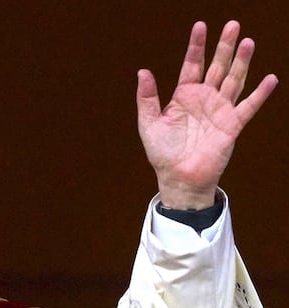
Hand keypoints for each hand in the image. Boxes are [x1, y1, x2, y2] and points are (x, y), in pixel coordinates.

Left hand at [136, 21, 276, 208]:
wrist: (178, 177)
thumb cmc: (162, 153)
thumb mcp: (149, 123)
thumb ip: (147, 98)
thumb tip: (143, 71)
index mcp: (184, 96)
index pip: (192, 65)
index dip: (196, 46)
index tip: (200, 26)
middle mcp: (204, 99)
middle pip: (217, 66)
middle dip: (224, 46)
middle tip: (232, 24)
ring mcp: (220, 110)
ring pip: (234, 80)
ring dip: (242, 62)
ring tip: (248, 42)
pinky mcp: (232, 125)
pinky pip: (248, 107)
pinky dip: (260, 94)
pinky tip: (270, 79)